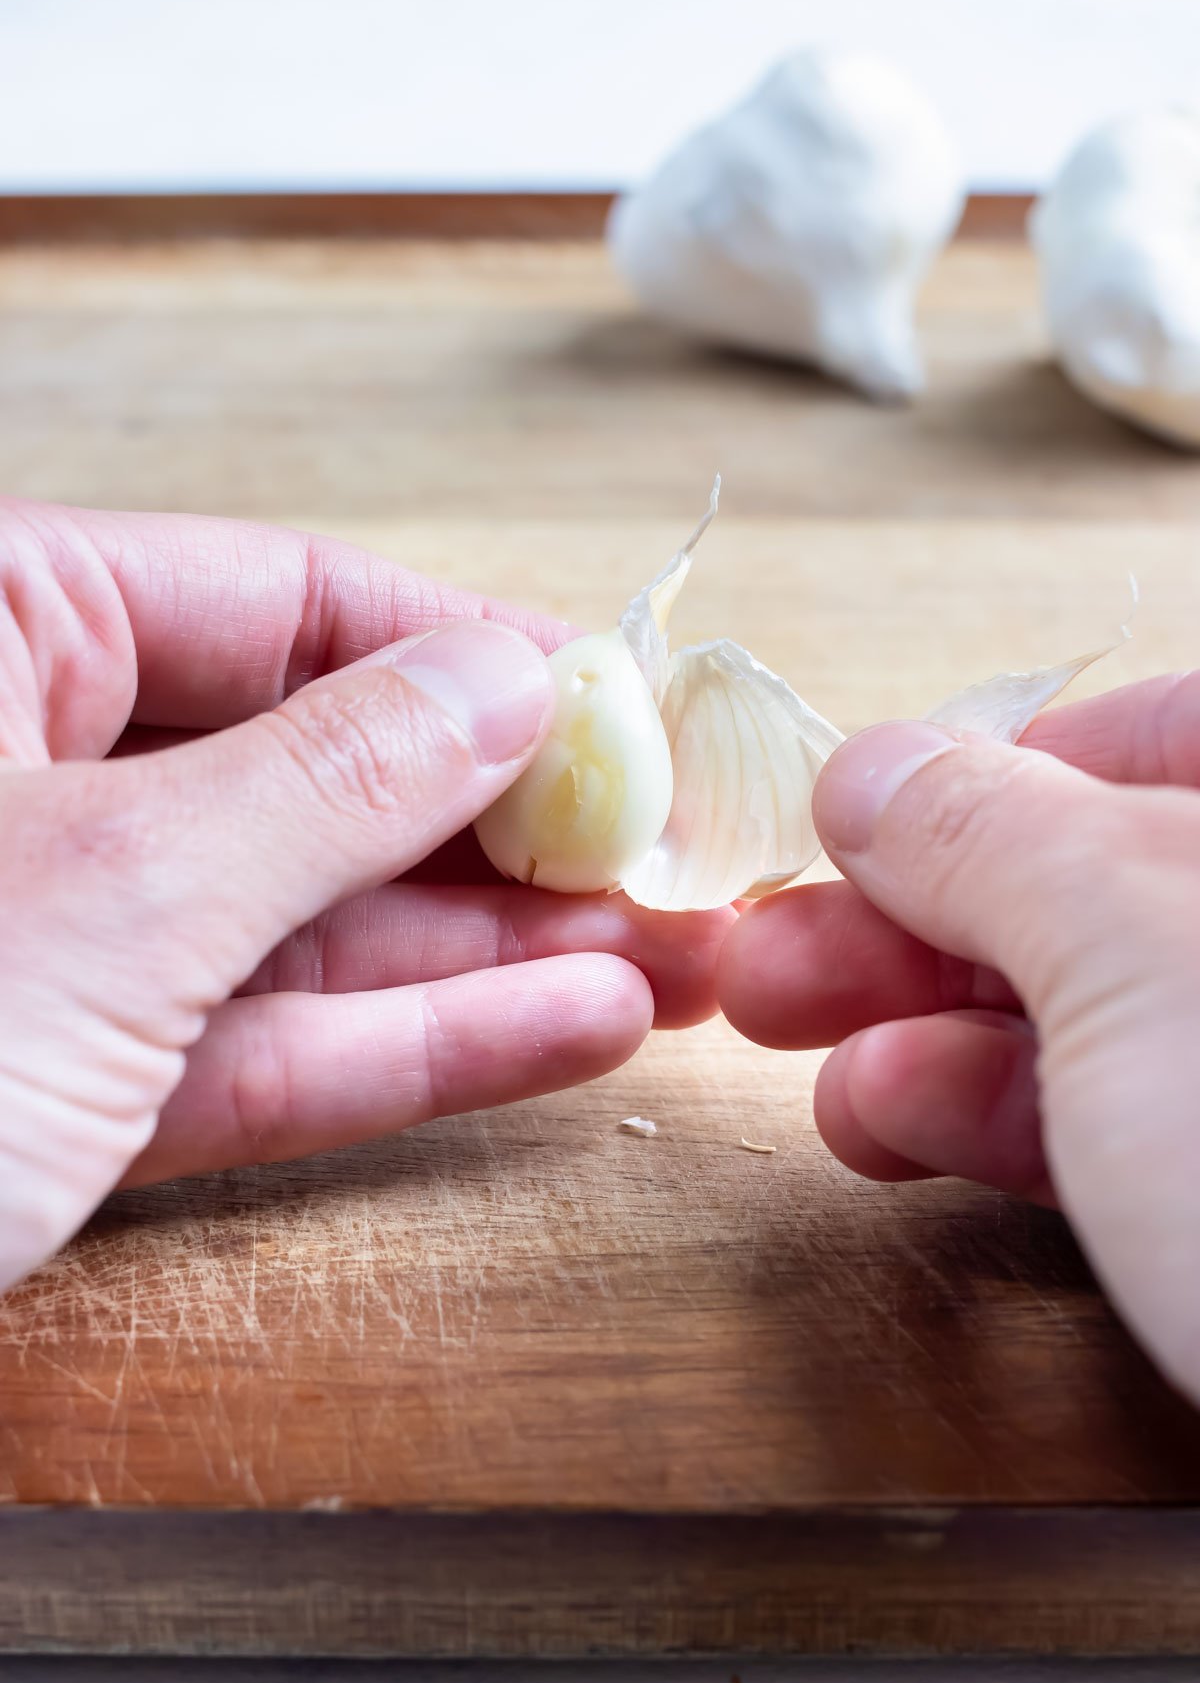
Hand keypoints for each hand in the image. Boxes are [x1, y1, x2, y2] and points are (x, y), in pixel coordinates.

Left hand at [0, 500, 729, 1291]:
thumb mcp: (118, 885)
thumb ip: (338, 776)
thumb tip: (509, 682)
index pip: (286, 598)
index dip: (475, 654)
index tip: (624, 710)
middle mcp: (22, 766)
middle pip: (317, 764)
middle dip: (509, 824)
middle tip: (670, 857)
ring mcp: (49, 934)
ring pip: (307, 918)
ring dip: (493, 947)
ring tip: (666, 955)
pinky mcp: (61, 1084)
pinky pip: (263, 1041)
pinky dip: (409, 1044)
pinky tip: (566, 1029)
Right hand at [719, 675, 1199, 1400]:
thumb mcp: (1141, 950)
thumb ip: (997, 836)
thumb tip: (880, 772)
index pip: (1154, 735)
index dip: (981, 773)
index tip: (853, 825)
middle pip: (1101, 882)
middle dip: (914, 917)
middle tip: (776, 951)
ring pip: (1098, 1014)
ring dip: (923, 1026)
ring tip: (798, 1047)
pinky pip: (1120, 1123)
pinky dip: (990, 1118)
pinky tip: (890, 1121)